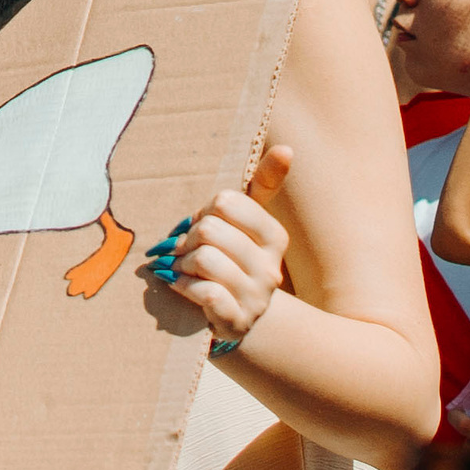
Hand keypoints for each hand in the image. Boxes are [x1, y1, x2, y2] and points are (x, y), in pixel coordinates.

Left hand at [145, 144, 291, 345]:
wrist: (235, 314)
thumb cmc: (231, 258)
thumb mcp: (245, 223)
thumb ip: (263, 185)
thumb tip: (287, 149)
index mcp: (274, 237)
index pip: (225, 202)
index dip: (204, 212)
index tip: (204, 225)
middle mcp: (271, 268)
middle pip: (209, 230)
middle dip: (187, 239)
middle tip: (186, 250)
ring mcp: (256, 297)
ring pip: (205, 260)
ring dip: (182, 264)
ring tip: (183, 269)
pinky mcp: (236, 320)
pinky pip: (204, 292)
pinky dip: (183, 287)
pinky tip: (182, 286)